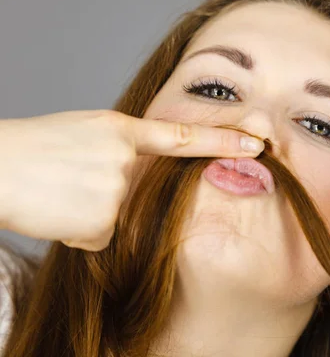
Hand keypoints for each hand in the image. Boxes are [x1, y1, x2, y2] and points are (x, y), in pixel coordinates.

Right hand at [0, 109, 263, 250]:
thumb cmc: (37, 145)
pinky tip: (59, 212)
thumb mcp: (88, 130)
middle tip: (78, 178)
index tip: (257, 143)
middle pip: (145, 189)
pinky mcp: (101, 226)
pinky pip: (103, 235)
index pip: (185, 137)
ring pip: (122, 216)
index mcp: (123, 131)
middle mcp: (126, 162)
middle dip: (117, 190)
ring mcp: (116, 194)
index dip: (225, 141)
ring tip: (63, 193)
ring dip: (96, 211)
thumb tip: (144, 174)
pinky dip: (81, 228)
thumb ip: (126, 147)